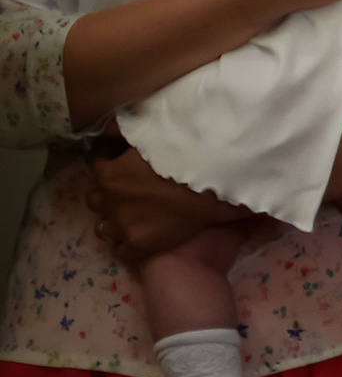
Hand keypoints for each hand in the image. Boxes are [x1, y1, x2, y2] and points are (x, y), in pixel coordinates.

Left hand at [86, 147, 246, 259]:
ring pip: (103, 226)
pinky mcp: (137, 245)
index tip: (124, 168)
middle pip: (94, 200)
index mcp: (109, 174)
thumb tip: (107, 127)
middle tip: (129, 192)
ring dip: (114, 219)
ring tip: (133, 216)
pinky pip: (119, 249)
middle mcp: (109, 201)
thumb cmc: (186, 157)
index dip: (110, 167)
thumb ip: (124, 131)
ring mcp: (121, 226)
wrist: (212, 186)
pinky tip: (141, 234)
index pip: (96, 169)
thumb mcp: (151, 136)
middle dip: (107, 195)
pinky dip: (126, 243)